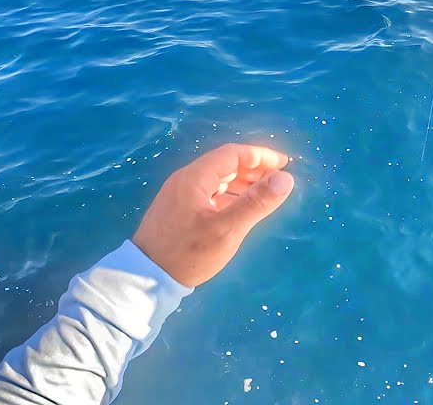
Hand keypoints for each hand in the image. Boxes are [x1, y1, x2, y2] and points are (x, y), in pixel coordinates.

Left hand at [132, 143, 294, 286]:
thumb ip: (256, 202)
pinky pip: (208, 193)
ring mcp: (179, 195)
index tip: (284, 164)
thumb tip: (286, 178)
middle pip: (224, 164)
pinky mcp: (177, 210)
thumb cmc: (188, 253)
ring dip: (242, 182)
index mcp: (195, 177)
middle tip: (277, 180)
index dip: (260, 156)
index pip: (232, 154)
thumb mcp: (227, 230)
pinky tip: (240, 208)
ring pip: (216, 179)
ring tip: (264, 194)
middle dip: (253, 169)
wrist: (146, 278)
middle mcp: (185, 180)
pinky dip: (229, 195)